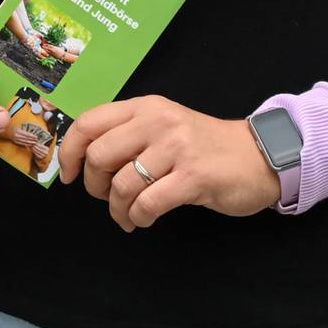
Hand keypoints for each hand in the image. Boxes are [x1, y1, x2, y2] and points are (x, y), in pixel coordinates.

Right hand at [9, 123, 46, 151]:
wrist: (8, 132)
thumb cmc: (15, 129)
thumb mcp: (19, 127)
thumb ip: (25, 129)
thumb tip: (32, 131)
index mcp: (18, 131)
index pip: (26, 134)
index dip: (32, 136)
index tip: (36, 136)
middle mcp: (17, 135)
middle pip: (26, 138)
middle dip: (32, 139)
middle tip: (37, 140)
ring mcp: (16, 139)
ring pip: (25, 142)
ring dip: (30, 142)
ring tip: (35, 142)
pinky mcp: (16, 142)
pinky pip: (23, 144)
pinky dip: (27, 144)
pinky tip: (30, 144)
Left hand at [57, 96, 282, 231]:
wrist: (258, 157)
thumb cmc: (204, 147)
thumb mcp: (163, 127)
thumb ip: (129, 135)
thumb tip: (84, 159)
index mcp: (145, 107)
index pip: (89, 123)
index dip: (69, 151)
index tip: (69, 174)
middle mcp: (157, 122)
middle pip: (100, 156)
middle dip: (95, 185)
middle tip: (105, 198)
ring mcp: (176, 148)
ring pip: (122, 184)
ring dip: (118, 209)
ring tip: (127, 216)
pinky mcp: (193, 177)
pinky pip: (148, 203)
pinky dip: (139, 217)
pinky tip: (143, 219)